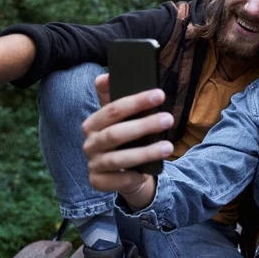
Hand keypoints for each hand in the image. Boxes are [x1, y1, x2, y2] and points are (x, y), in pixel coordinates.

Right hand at [82, 79, 174, 208]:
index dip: (136, 101)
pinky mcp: (97, 182)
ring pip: (119, 159)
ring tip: (168, 147)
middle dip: (144, 125)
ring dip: (146, 152)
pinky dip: (133, 176)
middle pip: (116, 134)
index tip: (160, 94)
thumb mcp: (122, 119)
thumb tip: (106, 75)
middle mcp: (89, 143)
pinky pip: (117, 180)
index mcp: (93, 123)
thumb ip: (115, 98)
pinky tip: (147, 172)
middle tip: (169, 119)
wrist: (123, 171)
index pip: (113, 109)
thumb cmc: (126, 138)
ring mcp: (93, 163)